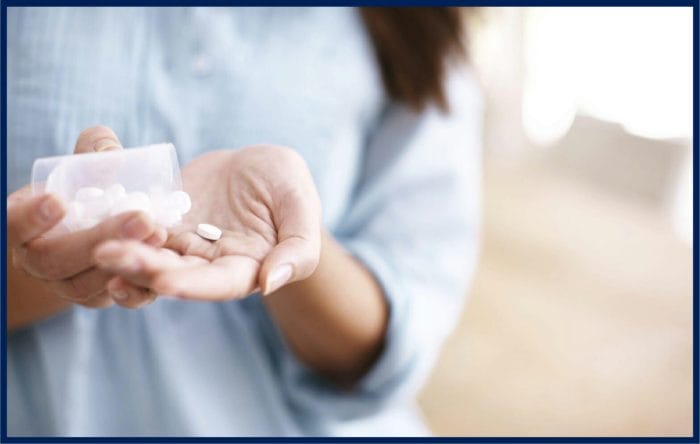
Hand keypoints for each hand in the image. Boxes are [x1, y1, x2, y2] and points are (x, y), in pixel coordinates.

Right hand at [7, 126, 165, 308]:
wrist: (92, 230)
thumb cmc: (83, 188)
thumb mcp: (82, 166)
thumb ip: (93, 154)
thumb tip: (112, 152)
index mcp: (19, 225)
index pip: (11, 225)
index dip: (29, 217)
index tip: (56, 200)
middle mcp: (34, 261)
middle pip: (54, 260)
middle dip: (98, 239)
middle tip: (140, 219)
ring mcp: (63, 285)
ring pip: (85, 285)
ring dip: (124, 260)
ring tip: (158, 233)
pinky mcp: (95, 299)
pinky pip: (114, 299)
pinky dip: (138, 283)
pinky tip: (162, 261)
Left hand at [94, 145, 321, 300]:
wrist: (256, 165)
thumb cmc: (287, 184)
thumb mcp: (302, 204)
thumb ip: (298, 248)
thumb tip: (270, 283)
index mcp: (248, 268)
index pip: (220, 284)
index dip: (193, 285)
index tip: (165, 282)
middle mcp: (210, 266)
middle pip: (177, 274)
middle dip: (144, 269)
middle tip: (110, 256)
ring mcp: (183, 247)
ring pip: (152, 258)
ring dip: (125, 257)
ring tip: (99, 248)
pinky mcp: (164, 225)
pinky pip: (139, 232)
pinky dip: (120, 231)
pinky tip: (98, 225)